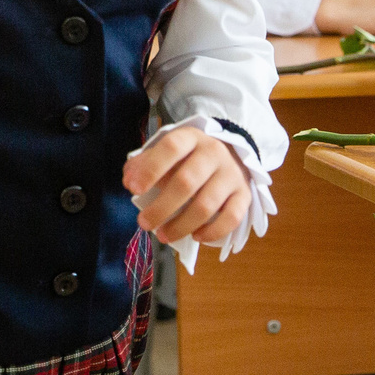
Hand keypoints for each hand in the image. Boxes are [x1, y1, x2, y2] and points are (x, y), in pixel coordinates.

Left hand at [121, 127, 253, 246]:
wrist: (231, 155)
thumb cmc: (189, 158)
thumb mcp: (166, 152)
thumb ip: (144, 163)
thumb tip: (130, 181)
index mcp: (191, 137)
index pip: (171, 148)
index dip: (151, 169)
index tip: (134, 189)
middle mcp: (214, 153)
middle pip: (186, 182)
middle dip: (161, 207)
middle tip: (144, 222)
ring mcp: (231, 174)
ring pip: (206, 205)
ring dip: (182, 225)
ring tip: (163, 235)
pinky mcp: (244, 195)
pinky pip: (231, 217)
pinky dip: (213, 231)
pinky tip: (196, 236)